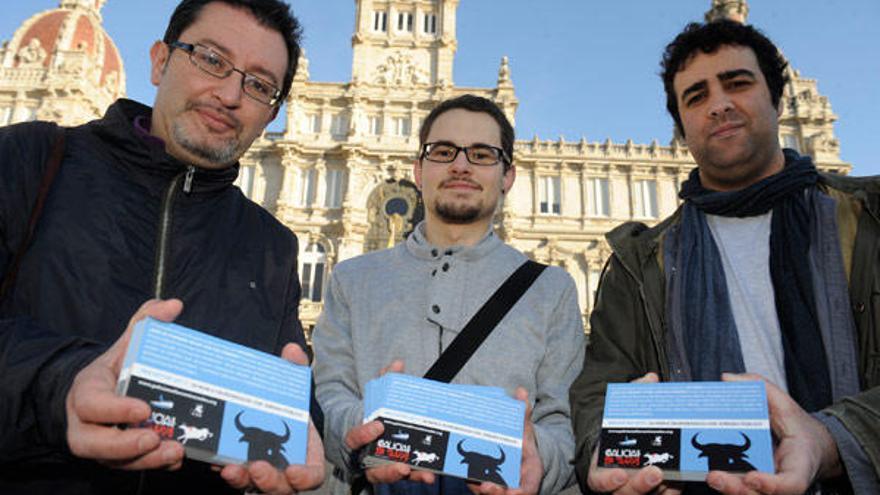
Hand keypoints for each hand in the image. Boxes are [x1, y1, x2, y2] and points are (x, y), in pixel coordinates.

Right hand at [65, 299, 185, 469]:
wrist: (98, 395)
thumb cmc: (113, 370)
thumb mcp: (125, 343)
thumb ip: (145, 322)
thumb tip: (173, 305)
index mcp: (87, 392)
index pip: (94, 404)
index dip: (116, 409)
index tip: (144, 408)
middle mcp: (86, 423)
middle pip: (97, 443)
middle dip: (126, 445)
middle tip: (155, 438)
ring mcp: (100, 445)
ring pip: (115, 461)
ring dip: (145, 460)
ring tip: (175, 452)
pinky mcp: (115, 459)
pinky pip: (130, 468)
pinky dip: (153, 465)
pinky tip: (176, 458)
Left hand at [219, 343, 324, 493]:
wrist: (268, 411)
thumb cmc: (286, 406)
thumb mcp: (293, 386)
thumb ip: (295, 370)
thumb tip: (291, 351)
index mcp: (306, 453)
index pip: (312, 475)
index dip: (305, 477)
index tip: (294, 472)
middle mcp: (286, 468)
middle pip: (282, 488)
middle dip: (269, 482)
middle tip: (255, 468)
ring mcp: (263, 473)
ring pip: (255, 487)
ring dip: (242, 481)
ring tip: (229, 469)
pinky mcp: (243, 471)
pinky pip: (236, 478)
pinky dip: (227, 471)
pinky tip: (215, 461)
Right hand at [343, 361, 435, 485]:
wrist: (363, 435)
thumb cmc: (369, 416)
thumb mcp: (375, 398)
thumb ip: (384, 381)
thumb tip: (398, 363)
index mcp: (356, 438)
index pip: (354, 438)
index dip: (364, 433)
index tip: (379, 426)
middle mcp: (364, 457)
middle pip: (373, 469)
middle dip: (389, 470)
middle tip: (404, 466)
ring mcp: (378, 467)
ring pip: (389, 477)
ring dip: (409, 476)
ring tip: (426, 475)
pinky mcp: (392, 472)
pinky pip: (404, 477)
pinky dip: (417, 475)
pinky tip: (431, 474)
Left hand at [467, 387, 543, 494]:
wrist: (515, 450)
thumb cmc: (521, 441)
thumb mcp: (524, 427)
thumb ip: (523, 412)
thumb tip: (521, 392)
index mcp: (530, 472)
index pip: (529, 488)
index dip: (521, 493)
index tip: (512, 493)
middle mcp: (516, 484)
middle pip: (505, 494)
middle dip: (494, 492)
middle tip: (484, 487)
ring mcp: (501, 487)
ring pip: (489, 492)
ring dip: (478, 488)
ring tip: (470, 480)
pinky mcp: (486, 485)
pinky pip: (478, 486)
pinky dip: (471, 482)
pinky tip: (463, 473)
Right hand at [587, 372, 681, 494]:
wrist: (629, 444)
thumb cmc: (624, 429)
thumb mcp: (625, 410)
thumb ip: (636, 394)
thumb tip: (652, 378)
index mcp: (602, 465)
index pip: (598, 480)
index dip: (607, 481)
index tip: (621, 474)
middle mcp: (618, 483)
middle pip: (625, 493)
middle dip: (641, 485)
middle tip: (657, 473)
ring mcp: (636, 489)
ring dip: (659, 490)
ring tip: (674, 477)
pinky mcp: (655, 493)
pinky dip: (672, 492)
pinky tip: (681, 480)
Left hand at [705, 373, 841, 494]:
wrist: (812, 448)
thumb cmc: (798, 429)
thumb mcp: (786, 404)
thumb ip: (761, 387)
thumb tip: (727, 378)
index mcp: (800, 464)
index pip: (792, 483)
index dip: (772, 485)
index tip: (753, 476)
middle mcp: (785, 480)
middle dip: (738, 489)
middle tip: (715, 476)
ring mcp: (771, 487)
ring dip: (729, 490)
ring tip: (712, 477)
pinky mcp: (758, 487)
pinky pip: (743, 490)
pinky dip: (727, 485)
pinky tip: (709, 473)